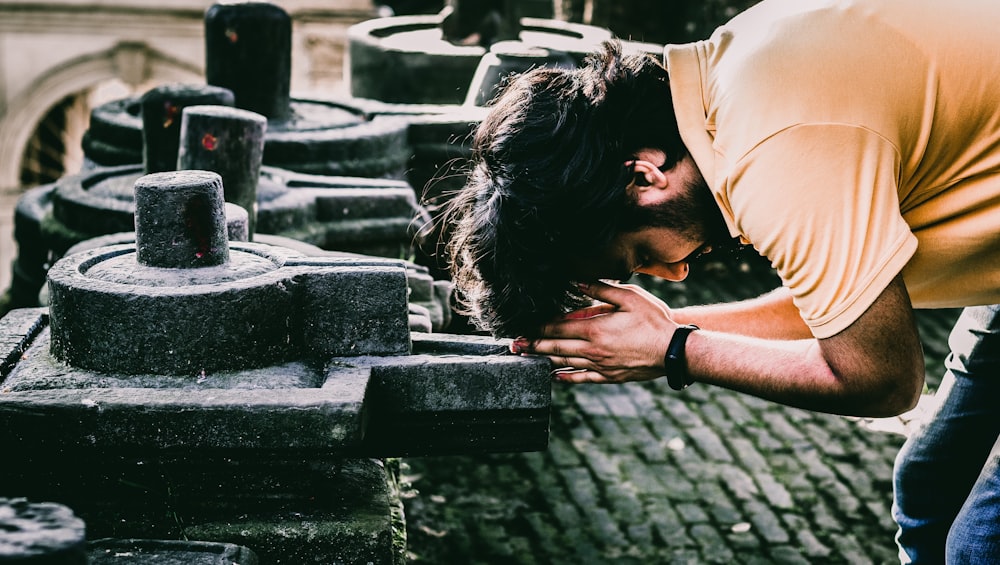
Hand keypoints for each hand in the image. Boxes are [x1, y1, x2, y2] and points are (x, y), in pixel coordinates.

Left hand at [512, 280, 676, 383]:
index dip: (538, 326)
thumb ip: (601, 290)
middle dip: (533, 344)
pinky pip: (582, 378)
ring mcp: (600, 366)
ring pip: (565, 363)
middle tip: (515, 345)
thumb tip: (578, 282)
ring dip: (544, 359)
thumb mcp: (629, 297)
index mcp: (594, 329)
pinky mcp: (609, 377)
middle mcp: (593, 350)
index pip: (558, 327)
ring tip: (528, 357)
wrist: (674, 350)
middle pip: (555, 347)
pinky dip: (566, 377)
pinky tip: (555, 376)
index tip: (524, 326)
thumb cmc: (654, 320)